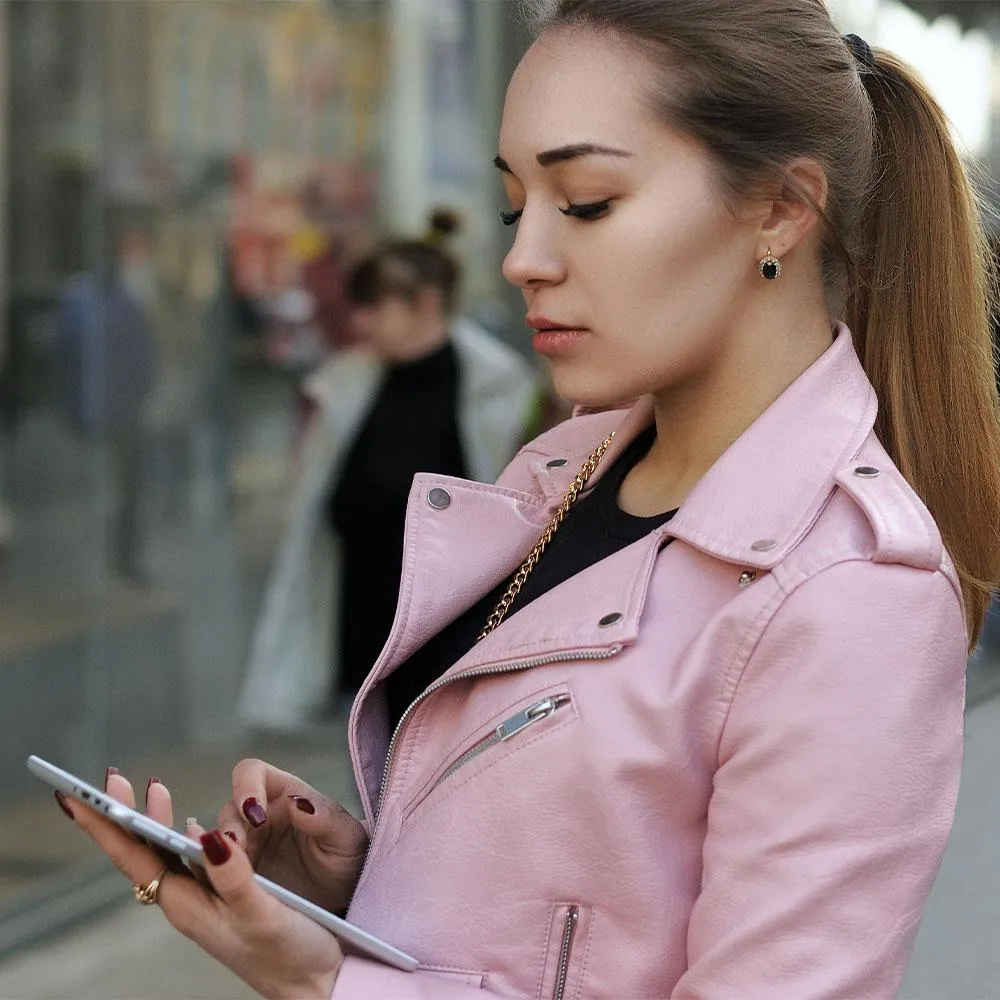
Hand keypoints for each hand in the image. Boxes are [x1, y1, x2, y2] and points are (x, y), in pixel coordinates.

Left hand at [60, 773, 343, 999]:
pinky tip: (188, 824)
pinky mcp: (225, 896)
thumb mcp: (261, 916)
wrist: (314, 986)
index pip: (134, 856)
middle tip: (112, 775)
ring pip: (166, 852)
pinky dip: (185, 833)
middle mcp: (188, 900)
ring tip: (152, 788)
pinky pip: (193, 859)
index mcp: (187, 904)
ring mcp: (205, 899)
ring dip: (153, 819)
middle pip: (142, 850)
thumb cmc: (289, 956)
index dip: (104, 824)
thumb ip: (235, 879)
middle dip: (122, 813)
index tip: (74, 795)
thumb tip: (209, 837)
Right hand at [217, 759, 367, 914]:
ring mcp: (246, 848)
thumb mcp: (347, 840)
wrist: (344, 901)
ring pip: (216, 841)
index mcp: (286, 795)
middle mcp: (260, 818)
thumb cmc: (347, 860)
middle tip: (236, 849)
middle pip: (229, 809)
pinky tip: (221, 888)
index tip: (255, 815)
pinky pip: (215, 871)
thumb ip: (325, 818)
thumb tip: (296, 802)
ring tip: (228, 872)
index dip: (246, 787)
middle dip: (228, 827)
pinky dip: (213, 876)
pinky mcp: (237, 878)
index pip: (253, 773)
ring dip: (218, 854)